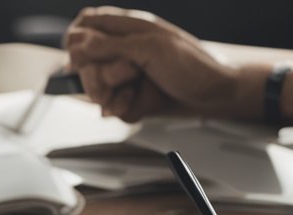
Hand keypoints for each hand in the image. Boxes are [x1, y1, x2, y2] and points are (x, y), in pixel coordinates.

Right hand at [65, 7, 254, 122]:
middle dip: (99, 77)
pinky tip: (140, 103)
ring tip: (135, 91)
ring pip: (98, 91)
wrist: (215, 96)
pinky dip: (126, 109)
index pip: (83, 27)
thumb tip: (77, 42)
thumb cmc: (192, 65)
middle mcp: (122, 51)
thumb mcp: (149, 49)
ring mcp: (126, 76)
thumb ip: (110, 45)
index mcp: (126, 28)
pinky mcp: (132, 98)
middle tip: (122, 80)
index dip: (77, 43)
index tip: (81, 58)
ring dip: (114, 96)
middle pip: (85, 65)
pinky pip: (114, 108)